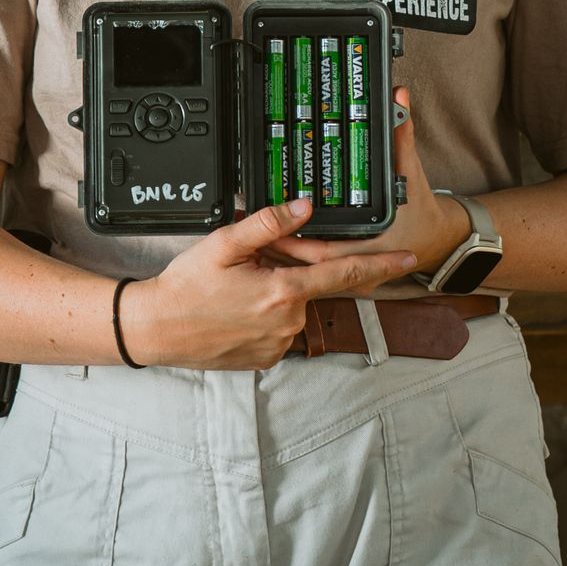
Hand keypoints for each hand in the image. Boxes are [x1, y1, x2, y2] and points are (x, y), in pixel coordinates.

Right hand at [119, 198, 420, 371]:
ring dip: (277, 291)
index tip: (409, 258)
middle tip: (253, 261)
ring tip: (235, 286)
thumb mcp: (224, 244)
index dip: (381, 264)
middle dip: (292, 267)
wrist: (157, 329)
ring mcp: (278, 343)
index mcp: (283, 291)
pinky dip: (266, 312)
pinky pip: (279, 326)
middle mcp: (288, 321)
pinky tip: (236, 306)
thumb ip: (269, 224)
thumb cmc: (186, 286)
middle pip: (310, 284)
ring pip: (293, 305)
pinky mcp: (266, 358)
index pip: (345, 272)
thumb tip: (304, 207)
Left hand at [270, 86, 467, 278]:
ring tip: (257, 240)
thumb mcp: (411, 170)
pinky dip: (300, 258)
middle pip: (309, 264)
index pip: (324, 251)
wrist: (438, 240)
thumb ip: (402, 135)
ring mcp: (355, 272)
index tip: (272, 226)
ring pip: (311, 271)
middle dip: (280, 248)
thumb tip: (398, 99)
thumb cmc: (423, 212)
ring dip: (286, 256)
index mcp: (372, 245)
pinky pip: (319, 270)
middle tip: (254, 230)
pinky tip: (280, 245)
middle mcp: (361, 264)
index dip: (294, 242)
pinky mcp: (350, 271)